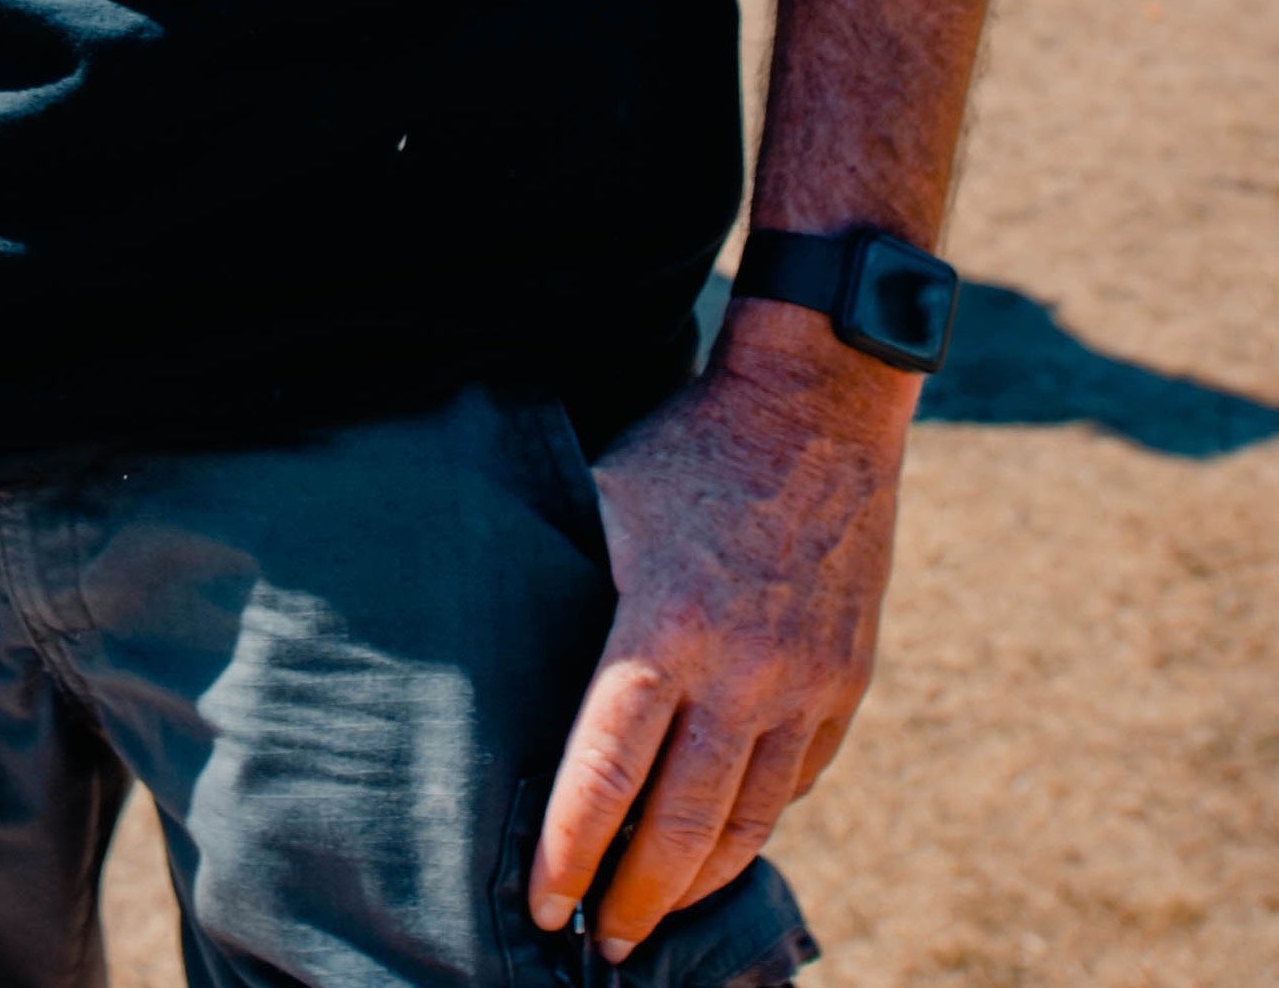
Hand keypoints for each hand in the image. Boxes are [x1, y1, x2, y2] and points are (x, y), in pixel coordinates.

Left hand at [531, 301, 917, 959]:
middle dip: (635, 902)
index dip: (570, 852)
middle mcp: (741, 672)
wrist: (815, 408)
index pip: (607, 775)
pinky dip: (757, 823)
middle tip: (598, 947)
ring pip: (750, 823)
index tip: (542, 906)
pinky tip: (720, 842)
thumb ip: (568, 582)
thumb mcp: (607, 500)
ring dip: (699, 885)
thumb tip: (495, 644)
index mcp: (664, 626)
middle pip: (684, 828)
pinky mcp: (846, 684)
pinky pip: (797, 782)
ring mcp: (804, 685)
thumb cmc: (686, 449)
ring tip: (655, 916)